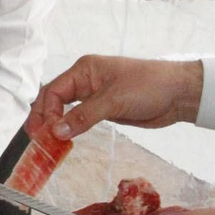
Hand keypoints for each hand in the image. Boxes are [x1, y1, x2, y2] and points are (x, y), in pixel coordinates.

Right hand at [26, 55, 203, 140]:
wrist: (179, 93)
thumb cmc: (149, 86)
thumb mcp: (114, 100)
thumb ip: (84, 116)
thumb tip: (56, 131)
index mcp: (84, 70)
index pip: (54, 90)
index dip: (46, 112)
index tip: (46, 133)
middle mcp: (86, 81)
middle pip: (55, 99)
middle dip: (44, 118)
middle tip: (36, 139)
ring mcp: (95, 95)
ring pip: (66, 110)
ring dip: (55, 125)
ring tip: (46, 143)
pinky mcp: (104, 109)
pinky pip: (80, 118)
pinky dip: (70, 128)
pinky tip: (65, 140)